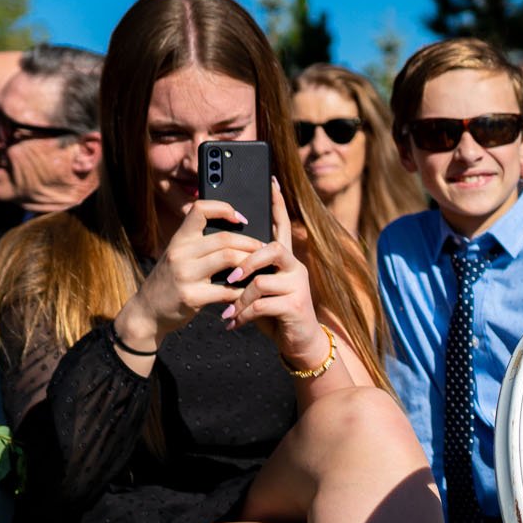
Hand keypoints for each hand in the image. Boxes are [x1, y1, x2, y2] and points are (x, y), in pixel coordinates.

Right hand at [121, 197, 263, 341]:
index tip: (240, 218)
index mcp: (179, 239)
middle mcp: (180, 253)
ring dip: (250, 263)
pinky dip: (242, 290)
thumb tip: (236, 232)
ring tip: (260, 267)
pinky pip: (226, 290)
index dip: (223, 208)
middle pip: (225, 238)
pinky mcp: (191, 296)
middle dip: (250, 243)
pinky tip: (248, 291)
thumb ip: (199, 244)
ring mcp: (184, 274)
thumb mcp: (177, 256)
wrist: (147, 312)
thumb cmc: (170, 281)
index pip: (199, 209)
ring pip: (228, 258)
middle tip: (265, 249)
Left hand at [226, 179, 325, 368]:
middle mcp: (295, 267)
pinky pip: (261, 305)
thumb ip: (250, 272)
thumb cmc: (274, 312)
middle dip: (247, 262)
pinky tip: (233, 324)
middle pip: (272, 249)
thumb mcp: (260, 288)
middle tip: (230, 277)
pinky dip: (242, 316)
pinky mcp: (296, 305)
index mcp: (285, 259)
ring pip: (260, 282)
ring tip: (228, 312)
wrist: (298, 342)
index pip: (282, 225)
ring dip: (239, 300)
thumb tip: (225, 257)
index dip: (277, 204)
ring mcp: (298, 285)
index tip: (270, 181)